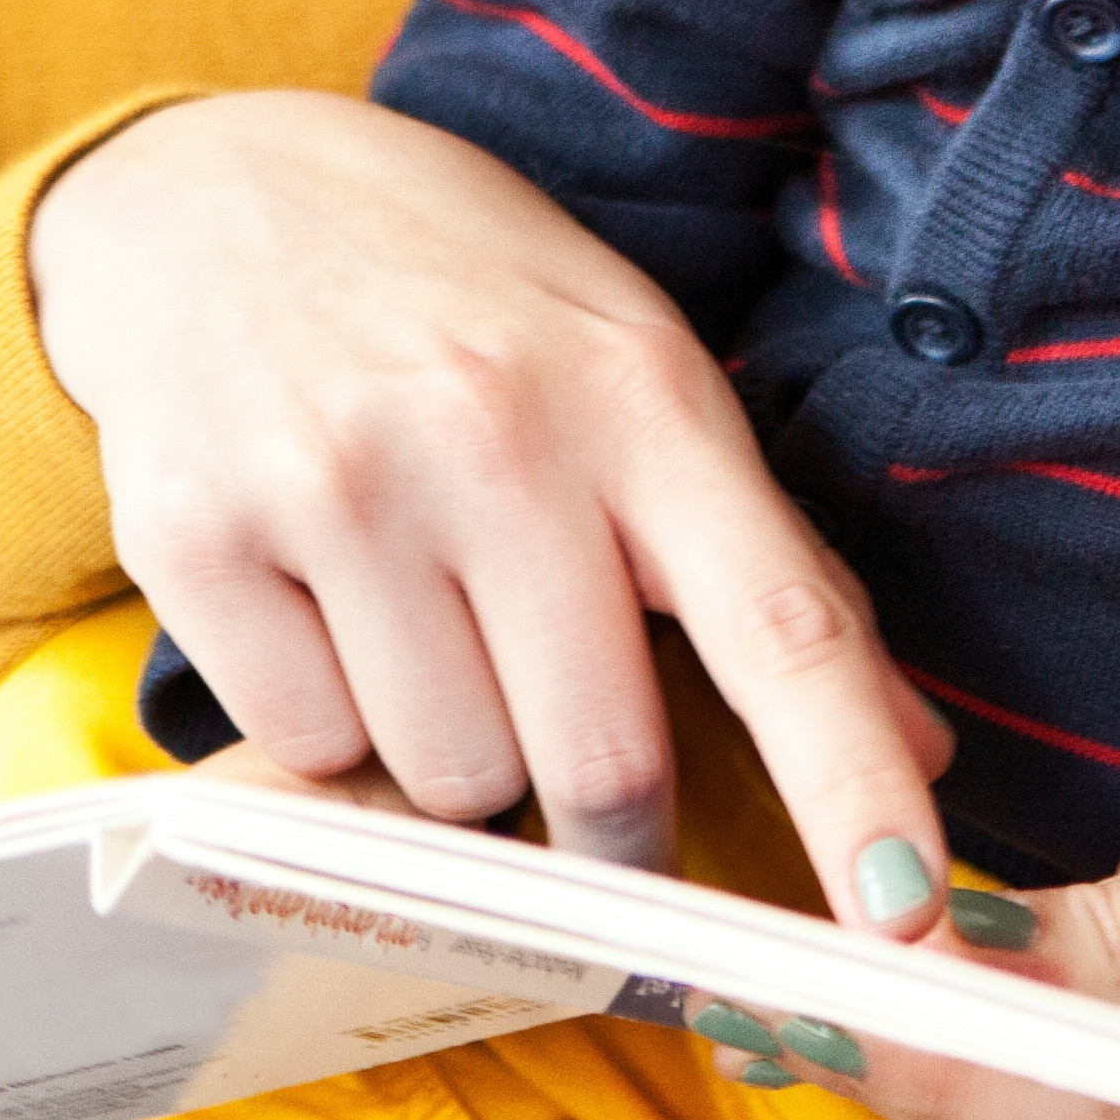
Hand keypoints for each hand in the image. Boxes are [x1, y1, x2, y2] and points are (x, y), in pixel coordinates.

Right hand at [26, 90, 951, 931]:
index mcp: (644, 396)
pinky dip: (333, 729)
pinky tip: (331, 612)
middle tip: (583, 762)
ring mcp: (338, 486)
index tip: (906, 926)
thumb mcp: (641, 373)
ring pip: (451, 782)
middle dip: (611, 822)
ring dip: (460, 762)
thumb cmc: (471, 302)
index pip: (784, 626)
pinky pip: (306, 751)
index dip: (854, 787)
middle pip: (603, 766)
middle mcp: (495, 437)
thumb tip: (922, 749)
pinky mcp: (196, 536)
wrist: (220, 193)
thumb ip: (773, 564)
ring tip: (434, 630)